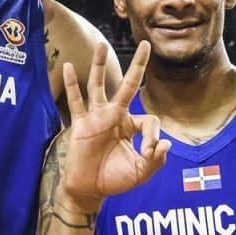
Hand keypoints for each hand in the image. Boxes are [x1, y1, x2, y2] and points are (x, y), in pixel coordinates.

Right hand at [58, 41, 169, 213]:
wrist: (88, 189)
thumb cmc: (114, 179)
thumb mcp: (140, 173)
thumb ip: (155, 160)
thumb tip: (166, 143)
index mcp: (132, 126)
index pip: (149, 119)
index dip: (153, 134)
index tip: (150, 150)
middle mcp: (115, 116)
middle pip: (128, 85)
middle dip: (138, 66)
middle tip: (147, 45)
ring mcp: (97, 117)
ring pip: (98, 86)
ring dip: (99, 65)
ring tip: (101, 45)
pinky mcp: (81, 123)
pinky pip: (76, 101)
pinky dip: (72, 84)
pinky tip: (70, 67)